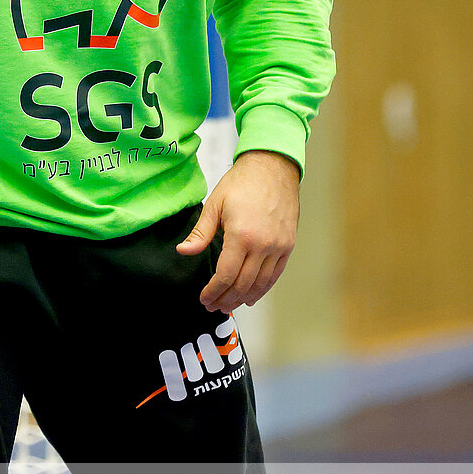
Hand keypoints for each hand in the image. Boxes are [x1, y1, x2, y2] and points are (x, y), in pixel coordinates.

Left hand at [176, 149, 299, 312]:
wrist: (273, 168)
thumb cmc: (242, 182)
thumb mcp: (215, 204)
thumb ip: (201, 232)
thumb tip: (184, 251)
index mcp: (242, 235)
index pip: (226, 275)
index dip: (213, 291)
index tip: (204, 298)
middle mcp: (263, 245)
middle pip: (243, 284)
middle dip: (226, 299)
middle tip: (213, 305)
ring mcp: (279, 246)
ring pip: (260, 284)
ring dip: (243, 298)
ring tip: (229, 304)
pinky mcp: (288, 245)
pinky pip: (275, 275)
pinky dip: (262, 289)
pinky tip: (251, 296)